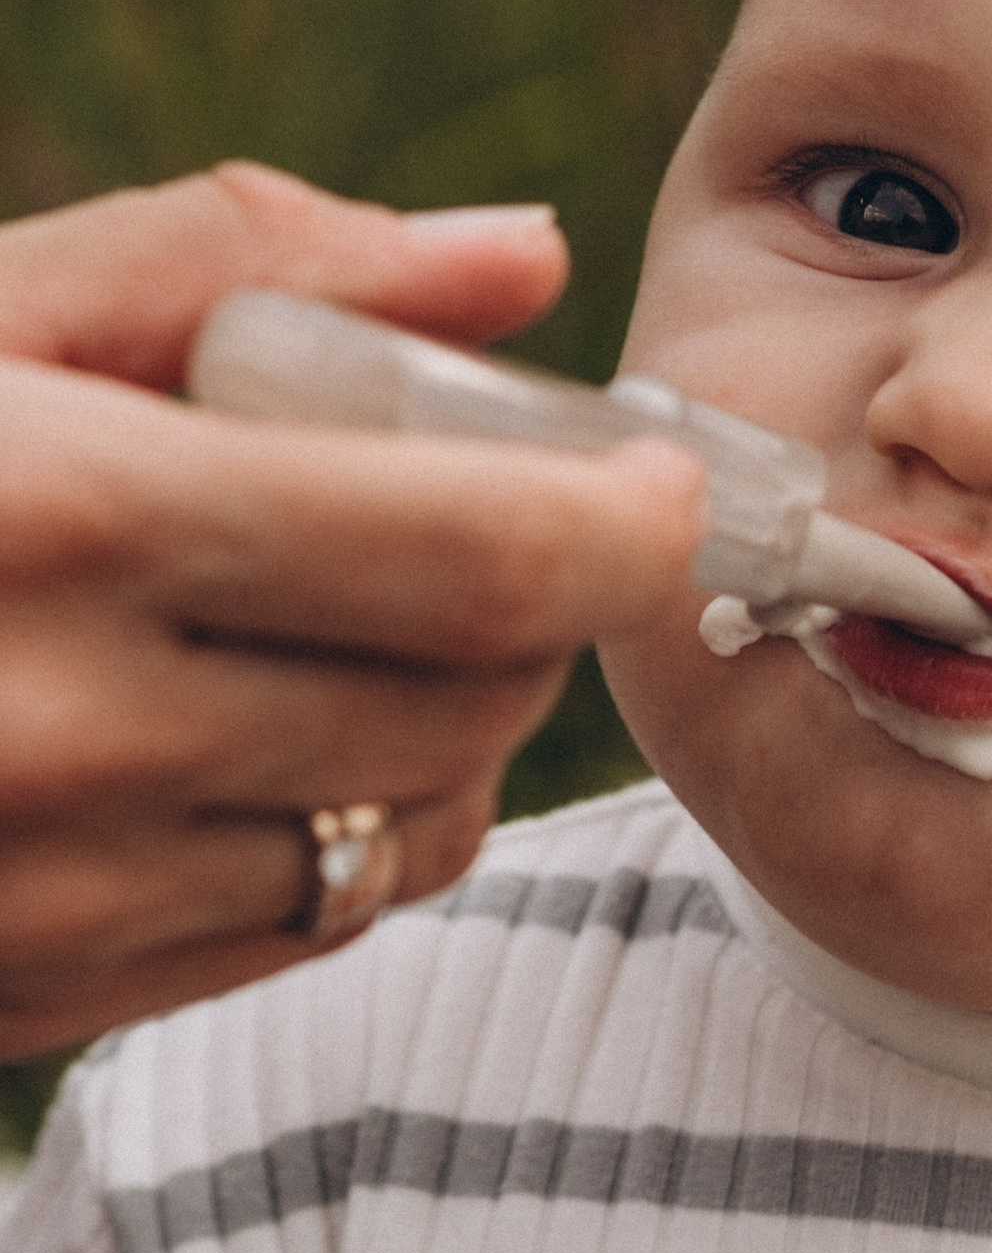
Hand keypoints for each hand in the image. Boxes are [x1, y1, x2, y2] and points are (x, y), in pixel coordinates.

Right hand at [0, 159, 704, 1054]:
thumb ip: (236, 264)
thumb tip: (519, 249)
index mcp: (63, 521)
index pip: (482, 557)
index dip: (623, 519)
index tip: (667, 474)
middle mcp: (75, 736)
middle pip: (474, 699)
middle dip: (527, 606)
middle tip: (485, 517)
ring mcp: (56, 900)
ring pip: (410, 831)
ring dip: (449, 728)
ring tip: (360, 620)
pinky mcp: (33, 1003)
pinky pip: (305, 925)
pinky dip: (346, 827)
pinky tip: (266, 735)